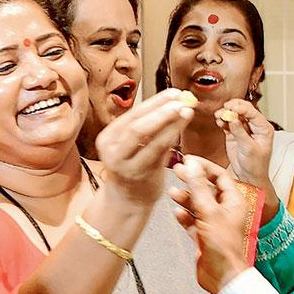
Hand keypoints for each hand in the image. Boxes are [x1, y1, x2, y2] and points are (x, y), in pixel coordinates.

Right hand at [95, 89, 195, 208]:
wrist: (128, 200)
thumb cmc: (133, 167)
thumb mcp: (132, 145)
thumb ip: (148, 125)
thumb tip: (173, 100)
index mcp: (107, 138)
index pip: (132, 115)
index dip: (154, 102)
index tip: (173, 93)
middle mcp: (113, 152)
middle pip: (137, 126)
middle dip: (161, 110)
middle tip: (181, 100)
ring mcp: (126, 165)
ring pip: (150, 139)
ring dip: (170, 123)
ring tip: (186, 111)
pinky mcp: (141, 175)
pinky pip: (160, 152)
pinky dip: (172, 137)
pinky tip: (182, 128)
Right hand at [171, 156, 252, 293]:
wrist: (221, 275)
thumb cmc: (222, 245)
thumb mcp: (209, 211)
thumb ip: (198, 187)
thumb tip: (191, 165)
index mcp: (234, 201)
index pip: (220, 175)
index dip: (204, 166)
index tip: (188, 160)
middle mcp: (225, 210)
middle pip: (207, 188)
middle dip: (191, 180)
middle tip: (176, 171)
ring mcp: (214, 223)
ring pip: (197, 204)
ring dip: (185, 198)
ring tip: (173, 193)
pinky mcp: (204, 235)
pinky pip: (192, 221)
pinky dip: (184, 216)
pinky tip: (177, 213)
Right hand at [218, 99, 279, 218]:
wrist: (249, 177)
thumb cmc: (256, 165)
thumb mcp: (249, 149)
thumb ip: (240, 132)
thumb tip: (232, 118)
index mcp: (264, 128)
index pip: (252, 112)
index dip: (240, 108)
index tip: (230, 107)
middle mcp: (255, 126)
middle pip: (243, 110)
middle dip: (232, 108)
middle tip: (223, 110)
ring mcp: (244, 129)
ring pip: (234, 115)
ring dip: (226, 113)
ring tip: (218, 116)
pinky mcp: (234, 134)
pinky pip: (228, 123)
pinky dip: (222, 121)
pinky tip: (219, 122)